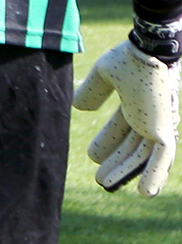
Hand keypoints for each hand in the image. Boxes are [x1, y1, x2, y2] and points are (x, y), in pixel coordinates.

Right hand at [73, 19, 180, 194]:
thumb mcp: (104, 74)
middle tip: (101, 180)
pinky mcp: (163, 130)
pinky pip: (161, 158)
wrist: (150, 50)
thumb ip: (93, 91)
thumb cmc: (130, 56)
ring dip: (125, 172)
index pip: (121, 128)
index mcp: (136, 102)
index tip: (92, 157)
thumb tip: (78, 107)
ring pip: (142, 156)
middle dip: (117, 162)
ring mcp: (158, 124)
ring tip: (106, 186)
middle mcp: (149, 116)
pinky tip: (145, 193)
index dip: (107, 143)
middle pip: (132, 146)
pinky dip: (153, 175)